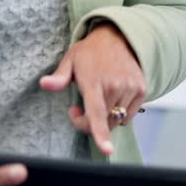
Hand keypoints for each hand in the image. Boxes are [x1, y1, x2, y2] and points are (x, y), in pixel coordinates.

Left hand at [39, 21, 145, 154]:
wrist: (118, 36)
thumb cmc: (90, 52)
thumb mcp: (70, 60)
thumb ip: (58, 77)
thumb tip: (44, 84)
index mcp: (94, 81)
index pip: (97, 112)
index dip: (100, 133)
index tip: (107, 149)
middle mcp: (115, 86)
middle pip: (104, 123)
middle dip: (88, 124)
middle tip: (78, 110)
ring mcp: (130, 88)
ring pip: (116, 121)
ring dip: (104, 119)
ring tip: (97, 101)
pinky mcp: (141, 89)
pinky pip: (129, 116)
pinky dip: (119, 113)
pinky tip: (111, 98)